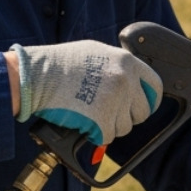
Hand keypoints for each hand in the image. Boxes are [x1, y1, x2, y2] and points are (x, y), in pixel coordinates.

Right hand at [11, 40, 161, 145]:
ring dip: (109, 126)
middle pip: (142, 112)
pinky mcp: (102, 119)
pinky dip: (96, 134)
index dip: (150, 99)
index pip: (155, 85)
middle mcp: (125, 80)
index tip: (143, 106)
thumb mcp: (95, 53)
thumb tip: (131, 81)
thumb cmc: (59, 64)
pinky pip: (107, 137)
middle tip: (109, 115)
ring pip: (124, 127)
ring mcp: (115, 100)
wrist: (35, 75)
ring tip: (89, 113)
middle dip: (127, 117)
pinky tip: (83, 122)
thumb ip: (116, 66)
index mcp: (126, 61)